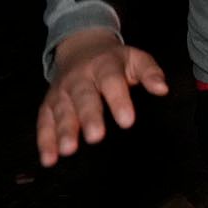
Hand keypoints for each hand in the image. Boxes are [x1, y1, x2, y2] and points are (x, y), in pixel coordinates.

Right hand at [36, 29, 168, 166]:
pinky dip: (44, 141)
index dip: (119, 100)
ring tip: (68, 150)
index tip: (127, 121)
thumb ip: (150, 73)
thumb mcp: (135, 59)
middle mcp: (79, 78)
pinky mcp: (48, 104)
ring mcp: (61, 92)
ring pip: (61, 111)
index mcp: (104, 65)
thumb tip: (163, 89)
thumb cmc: (114, 61)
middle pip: (83, 97)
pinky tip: (49, 160)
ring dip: (63, 131)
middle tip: (95, 137)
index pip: (111, 82)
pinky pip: (44, 122)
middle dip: (88, 117)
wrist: (81, 48)